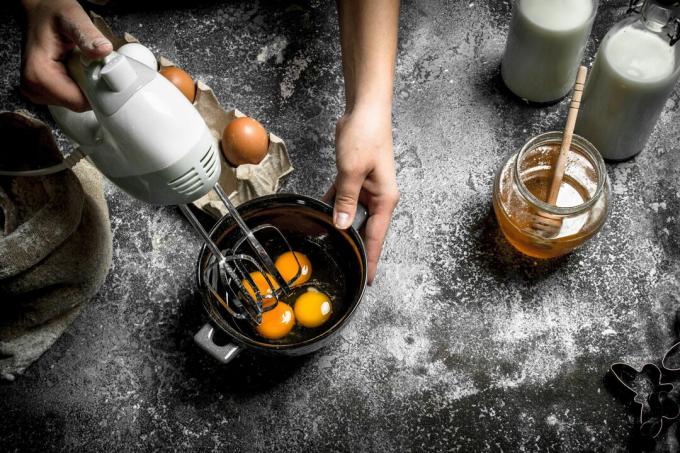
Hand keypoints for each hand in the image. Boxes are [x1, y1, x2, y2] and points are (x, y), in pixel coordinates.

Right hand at [20, 0, 112, 110]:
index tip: (104, 73)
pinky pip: (70, 97)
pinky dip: (79, 85)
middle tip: (91, 63)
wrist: (41, 11)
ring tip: (82, 63)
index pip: (78, 102)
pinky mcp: (43, 90)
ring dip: (85, 85)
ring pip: (75, 102)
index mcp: (39, 74)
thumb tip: (103, 50)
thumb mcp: (72, 18)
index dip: (97, 91)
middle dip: (91, 87)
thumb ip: (87, 34)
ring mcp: (36, 91)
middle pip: (78, 104)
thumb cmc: (53, 13)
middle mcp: (33, 87)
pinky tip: (76, 68)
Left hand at [323, 106, 398, 284]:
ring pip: (352, 216)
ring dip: (340, 227)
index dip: (372, 259)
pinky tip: (319, 215)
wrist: (365, 111)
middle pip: (366, 230)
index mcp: (385, 199)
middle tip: (342, 267)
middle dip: (354, 247)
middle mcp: (378, 198)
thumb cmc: (366, 136)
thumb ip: (346, 199)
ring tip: (328, 246)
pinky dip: (332, 207)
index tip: (368, 279)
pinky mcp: (355, 181)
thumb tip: (342, 225)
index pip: (377, 237)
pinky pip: (343, 200)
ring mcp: (366, 189)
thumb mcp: (352, 170)